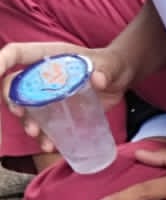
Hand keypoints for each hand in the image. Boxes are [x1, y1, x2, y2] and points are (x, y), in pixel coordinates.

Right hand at [1, 41, 134, 151]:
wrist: (120, 79)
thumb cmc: (110, 65)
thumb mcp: (110, 65)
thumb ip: (105, 70)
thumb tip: (98, 79)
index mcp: (48, 56)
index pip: (16, 54)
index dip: (1, 61)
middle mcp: (41, 75)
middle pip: (13, 84)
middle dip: (11, 99)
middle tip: (20, 113)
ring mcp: (47, 94)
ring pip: (26, 108)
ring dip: (26, 122)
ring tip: (37, 135)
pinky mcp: (57, 111)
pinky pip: (43, 124)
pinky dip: (44, 136)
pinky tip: (51, 146)